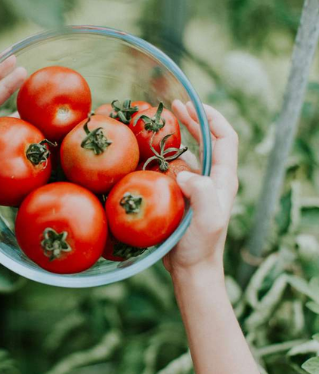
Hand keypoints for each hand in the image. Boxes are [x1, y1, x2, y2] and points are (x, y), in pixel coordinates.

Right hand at [163, 101, 238, 279]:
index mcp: (223, 178)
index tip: (193, 105)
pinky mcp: (183, 195)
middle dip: (193, 120)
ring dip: (178, 135)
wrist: (191, 268)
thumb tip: (185, 172)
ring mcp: (198, 187)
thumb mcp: (207, 219)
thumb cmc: (200, 246)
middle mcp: (213, 178)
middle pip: (208, 140)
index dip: (212, 118)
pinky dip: (165, 155)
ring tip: (160, 124)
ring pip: (191, 152)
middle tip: (173, 106)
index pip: (225, 138)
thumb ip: (203, 193)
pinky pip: (175, 168)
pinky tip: (149, 153)